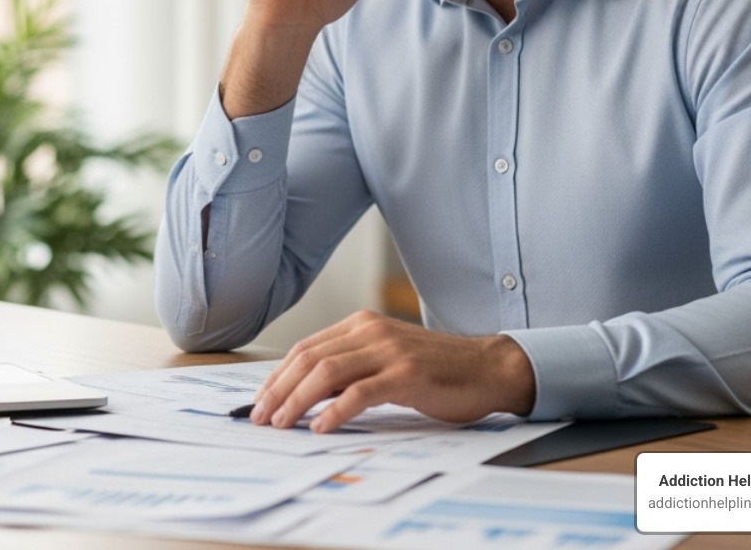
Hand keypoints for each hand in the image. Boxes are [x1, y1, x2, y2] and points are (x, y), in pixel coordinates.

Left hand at [248, 310, 535, 431]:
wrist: (488, 368)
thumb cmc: (437, 370)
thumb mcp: (386, 358)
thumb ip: (352, 367)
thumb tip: (308, 393)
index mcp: (361, 324)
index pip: (306, 348)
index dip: (278, 375)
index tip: (262, 400)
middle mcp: (371, 331)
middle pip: (309, 358)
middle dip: (279, 390)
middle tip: (262, 416)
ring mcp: (388, 351)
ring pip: (327, 372)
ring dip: (297, 400)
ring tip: (282, 424)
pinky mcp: (406, 374)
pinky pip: (359, 392)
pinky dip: (334, 410)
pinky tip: (320, 426)